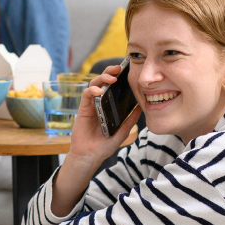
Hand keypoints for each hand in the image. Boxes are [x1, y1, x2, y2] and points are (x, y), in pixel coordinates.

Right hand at [50, 63, 140, 216]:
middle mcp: (100, 102)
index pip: (113, 87)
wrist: (90, 156)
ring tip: (111, 78)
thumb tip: (141, 108)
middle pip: (104, 81)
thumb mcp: (122, 131)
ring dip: (102, 78)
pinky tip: (99, 92)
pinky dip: (92, 90)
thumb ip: (130, 120)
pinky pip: (86, 95)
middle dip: (110, 72)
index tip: (128, 70)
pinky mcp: (83, 109)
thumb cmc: (104, 145)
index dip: (119, 77)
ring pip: (94, 84)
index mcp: (109, 106)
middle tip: (119, 68)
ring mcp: (91, 105)